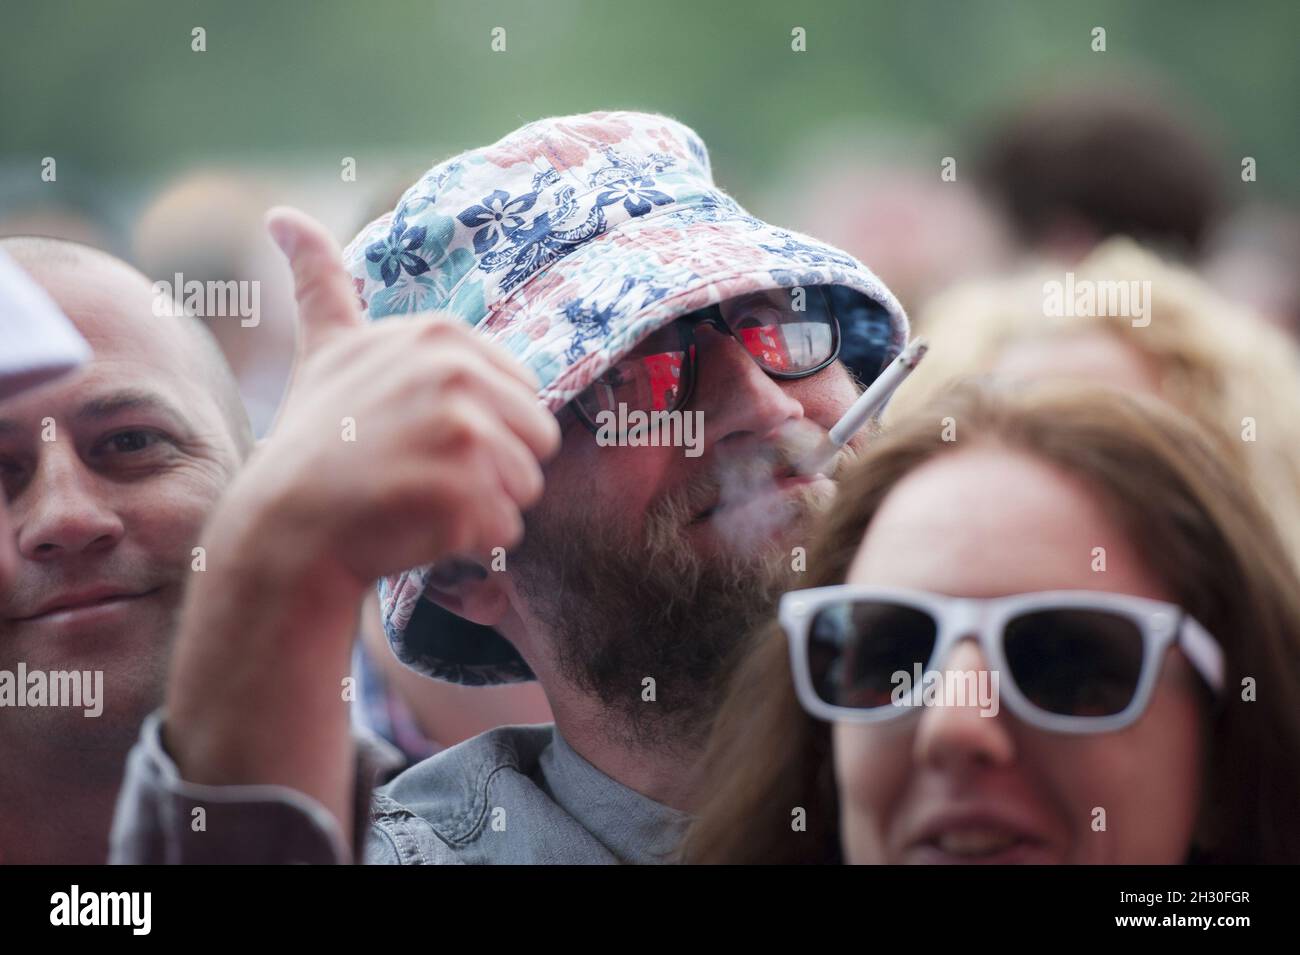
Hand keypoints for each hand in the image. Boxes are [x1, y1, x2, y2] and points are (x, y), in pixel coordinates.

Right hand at [246, 206, 560, 589]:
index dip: (481, 430)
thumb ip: (320, 281)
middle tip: (419, 473)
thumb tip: (281, 214)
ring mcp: (463, 432)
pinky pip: (506, 532)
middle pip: (536, 442)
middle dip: (490, 470)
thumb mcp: (326, 348)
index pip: (523, 397)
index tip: (417, 435)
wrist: (285, 529)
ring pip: (525, 489)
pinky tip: (415, 529)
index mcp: (442, 336)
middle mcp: (457, 373)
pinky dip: (468, 545)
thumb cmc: (314, 444)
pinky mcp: (463, 491)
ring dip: (480, 510)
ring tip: (415, 499)